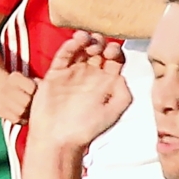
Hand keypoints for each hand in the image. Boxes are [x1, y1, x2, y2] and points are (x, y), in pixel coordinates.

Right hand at [0, 73, 36, 124]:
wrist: (1, 89)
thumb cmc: (23, 87)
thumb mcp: (29, 80)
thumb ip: (39, 84)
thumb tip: (46, 93)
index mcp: (15, 78)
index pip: (31, 87)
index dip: (36, 91)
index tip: (36, 92)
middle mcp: (6, 88)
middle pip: (26, 101)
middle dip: (32, 103)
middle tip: (34, 103)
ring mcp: (1, 100)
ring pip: (21, 112)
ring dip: (27, 112)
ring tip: (29, 109)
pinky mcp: (0, 112)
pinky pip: (15, 119)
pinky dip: (21, 119)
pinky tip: (22, 115)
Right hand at [25, 32, 129, 150]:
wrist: (59, 139)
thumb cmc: (87, 129)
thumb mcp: (114, 112)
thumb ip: (123, 92)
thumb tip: (121, 74)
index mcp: (106, 83)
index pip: (114, 59)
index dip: (115, 51)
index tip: (112, 53)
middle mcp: (90, 76)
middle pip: (98, 50)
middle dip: (100, 42)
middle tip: (99, 45)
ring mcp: (72, 74)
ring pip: (80, 49)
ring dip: (86, 40)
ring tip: (87, 39)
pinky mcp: (55, 74)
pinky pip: (63, 55)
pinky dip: (69, 45)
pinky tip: (76, 42)